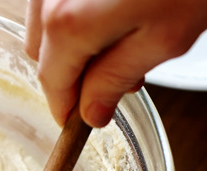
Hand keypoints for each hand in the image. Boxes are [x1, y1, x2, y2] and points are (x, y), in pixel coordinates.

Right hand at [25, 0, 206, 126]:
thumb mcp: (164, 38)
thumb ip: (117, 80)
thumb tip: (92, 111)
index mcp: (68, 26)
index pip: (53, 83)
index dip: (66, 108)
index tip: (79, 121)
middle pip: (42, 53)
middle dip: (72, 73)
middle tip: (115, 77)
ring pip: (44, 24)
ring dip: (71, 43)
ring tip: (120, 39)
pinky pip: (53, 0)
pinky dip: (73, 15)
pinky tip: (111, 11)